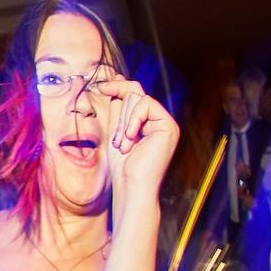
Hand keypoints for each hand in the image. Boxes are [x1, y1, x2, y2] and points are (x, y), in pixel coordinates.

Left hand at [91, 76, 178, 216]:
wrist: (132, 186)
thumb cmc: (122, 166)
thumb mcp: (116, 132)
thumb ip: (118, 110)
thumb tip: (114, 84)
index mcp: (147, 122)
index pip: (133, 95)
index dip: (118, 87)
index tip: (102, 86)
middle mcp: (158, 120)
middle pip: (135, 93)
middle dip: (120, 115)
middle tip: (119, 140)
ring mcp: (165, 122)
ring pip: (138, 99)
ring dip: (124, 123)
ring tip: (125, 144)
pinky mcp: (168, 125)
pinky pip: (146, 105)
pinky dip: (133, 121)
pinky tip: (131, 138)